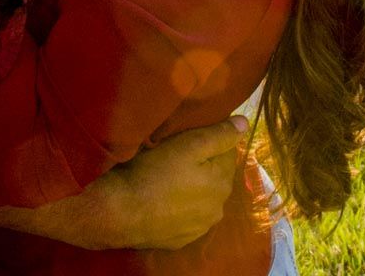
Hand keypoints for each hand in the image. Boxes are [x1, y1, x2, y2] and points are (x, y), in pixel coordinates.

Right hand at [83, 117, 246, 249]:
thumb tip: (245, 124)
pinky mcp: (180, 240)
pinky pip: (186, 217)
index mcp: (222, 183)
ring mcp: (199, 228)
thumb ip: (219, 135)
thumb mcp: (188, 146)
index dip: (210, 141)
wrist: (120, 213)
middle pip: (215, 177)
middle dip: (203, 166)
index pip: (227, 153)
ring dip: (192, 188)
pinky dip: (180, 207)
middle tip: (176, 155)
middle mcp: (217, 209)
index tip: (189, 136)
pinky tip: (163, 200)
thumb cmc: (154, 173)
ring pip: (202, 199)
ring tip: (168, 178)